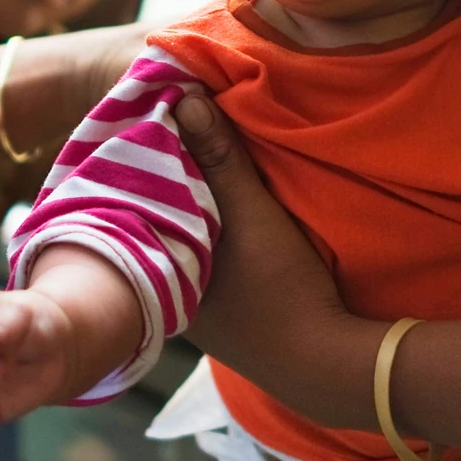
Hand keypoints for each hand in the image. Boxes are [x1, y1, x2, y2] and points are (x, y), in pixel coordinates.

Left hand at [174, 95, 374, 426]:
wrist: (324, 363)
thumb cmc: (280, 290)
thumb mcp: (253, 214)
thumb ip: (219, 158)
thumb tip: (185, 97)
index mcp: (156, 269)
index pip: (136, 200)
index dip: (141, 159)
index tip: (147, 118)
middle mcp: (165, 290)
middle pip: (155, 217)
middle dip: (161, 177)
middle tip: (166, 125)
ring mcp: (195, 305)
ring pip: (179, 237)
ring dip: (187, 202)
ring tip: (192, 154)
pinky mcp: (224, 310)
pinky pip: (201, 254)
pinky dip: (206, 227)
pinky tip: (220, 205)